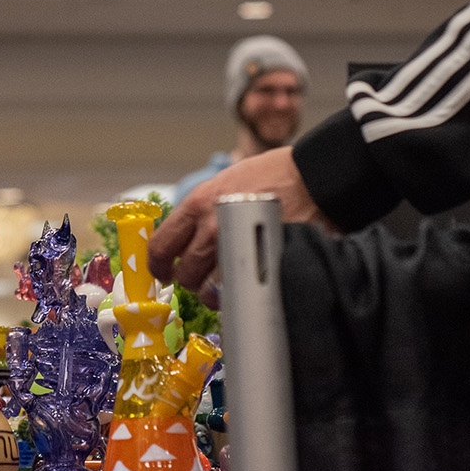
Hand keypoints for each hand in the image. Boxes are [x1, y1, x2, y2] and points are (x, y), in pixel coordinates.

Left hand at [146, 148, 331, 304]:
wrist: (312, 178)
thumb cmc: (271, 175)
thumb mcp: (225, 182)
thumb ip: (203, 210)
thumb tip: (189, 237)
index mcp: (198, 205)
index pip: (162, 245)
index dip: (157, 265)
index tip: (162, 272)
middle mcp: (213, 228)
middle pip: (185, 274)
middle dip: (189, 281)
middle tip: (198, 281)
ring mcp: (238, 249)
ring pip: (210, 290)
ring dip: (214, 295)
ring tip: (224, 289)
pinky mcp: (262, 264)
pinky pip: (242, 292)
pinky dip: (242, 295)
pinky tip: (247, 289)